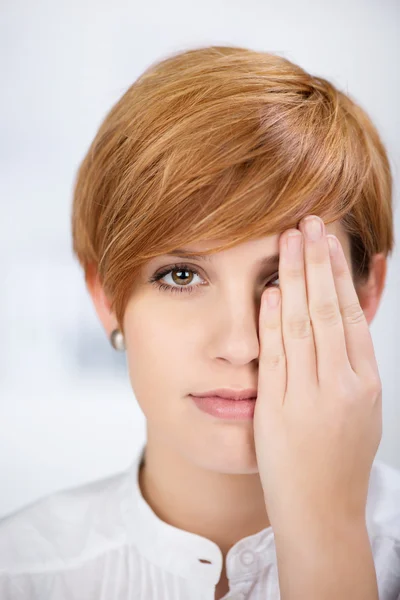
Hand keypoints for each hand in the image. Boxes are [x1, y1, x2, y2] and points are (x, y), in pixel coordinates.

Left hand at [253, 215, 381, 533]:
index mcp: (364, 383)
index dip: (340, 275)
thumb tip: (343, 318)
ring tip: (290, 241)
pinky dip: (274, 320)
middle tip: (310, 223)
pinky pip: (277, 355)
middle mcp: (341, 385)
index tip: (330, 243)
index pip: (352, 315)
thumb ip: (351, 364)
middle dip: (318, 262)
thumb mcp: (361, 409)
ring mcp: (309, 396)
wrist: (322, 510)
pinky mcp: (278, 408)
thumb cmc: (339, 460)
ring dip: (296, 278)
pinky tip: (272, 289)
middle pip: (329, 310)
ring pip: (304, 324)